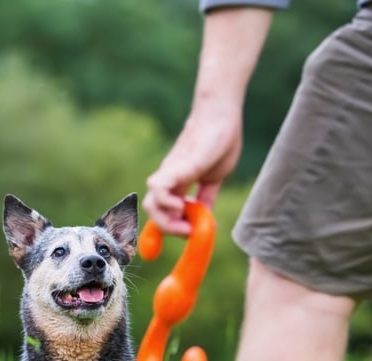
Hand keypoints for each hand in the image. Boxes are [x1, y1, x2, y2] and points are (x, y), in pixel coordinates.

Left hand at [143, 100, 242, 235]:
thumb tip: (205, 218)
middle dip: (168, 230)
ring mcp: (171, 172)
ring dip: (166, 222)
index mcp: (179, 184)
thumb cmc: (220, 140)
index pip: (162, 211)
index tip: (187, 236)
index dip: (166, 229)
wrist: (221, 113)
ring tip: (187, 222)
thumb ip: (207, 197)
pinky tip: (182, 204)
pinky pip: (159, 188)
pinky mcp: (178, 165)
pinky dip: (166, 203)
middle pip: (153, 211)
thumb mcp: (215, 177)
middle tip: (189, 232)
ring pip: (150, 204)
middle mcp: (170, 179)